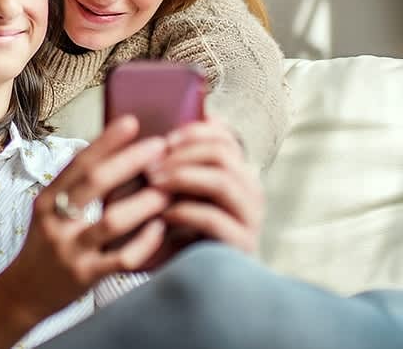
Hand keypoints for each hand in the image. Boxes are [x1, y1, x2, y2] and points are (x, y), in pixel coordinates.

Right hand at [3, 116, 170, 324]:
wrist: (22, 294)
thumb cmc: (45, 245)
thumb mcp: (49, 211)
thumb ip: (74, 186)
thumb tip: (112, 150)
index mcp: (46, 200)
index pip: (78, 163)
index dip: (105, 141)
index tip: (131, 122)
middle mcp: (55, 222)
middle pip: (95, 183)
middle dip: (130, 161)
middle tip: (160, 146)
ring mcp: (70, 251)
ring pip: (111, 222)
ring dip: (143, 202)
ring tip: (167, 189)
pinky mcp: (86, 277)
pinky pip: (121, 259)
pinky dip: (144, 242)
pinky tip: (161, 229)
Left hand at [144, 117, 263, 260]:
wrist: (191, 279)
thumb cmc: (181, 230)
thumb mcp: (179, 191)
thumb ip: (180, 162)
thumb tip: (182, 122)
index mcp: (238, 173)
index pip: (225, 138)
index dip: (195, 132)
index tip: (165, 139)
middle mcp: (250, 192)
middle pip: (223, 155)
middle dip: (183, 155)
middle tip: (152, 165)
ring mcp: (250, 219)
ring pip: (222, 182)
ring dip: (183, 177)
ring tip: (154, 183)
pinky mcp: (240, 245)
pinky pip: (214, 219)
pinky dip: (185, 211)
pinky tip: (164, 214)